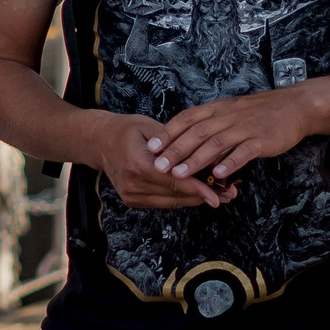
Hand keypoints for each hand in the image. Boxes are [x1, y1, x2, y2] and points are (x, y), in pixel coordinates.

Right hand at [92, 108, 224, 209]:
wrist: (99, 141)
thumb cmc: (127, 129)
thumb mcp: (152, 127)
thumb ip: (176, 143)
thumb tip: (206, 154)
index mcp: (137, 164)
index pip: (174, 180)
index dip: (198, 188)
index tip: (218, 195)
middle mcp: (133, 184)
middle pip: (176, 195)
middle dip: (204, 195)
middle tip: (229, 193)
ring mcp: (131, 196)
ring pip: (173, 202)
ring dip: (196, 199)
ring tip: (220, 194)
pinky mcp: (133, 201)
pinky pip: (164, 202)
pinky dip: (182, 198)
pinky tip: (198, 193)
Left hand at [151, 86, 318, 195]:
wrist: (293, 107)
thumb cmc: (258, 113)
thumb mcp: (230, 112)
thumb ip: (209, 125)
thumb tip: (185, 143)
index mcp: (217, 108)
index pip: (187, 118)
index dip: (168, 132)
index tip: (151, 146)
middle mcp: (228, 116)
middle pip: (197, 132)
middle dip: (175, 150)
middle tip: (158, 165)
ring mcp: (245, 127)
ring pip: (216, 143)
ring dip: (196, 159)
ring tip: (180, 174)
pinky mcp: (261, 140)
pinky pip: (243, 152)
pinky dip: (229, 163)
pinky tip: (218, 175)